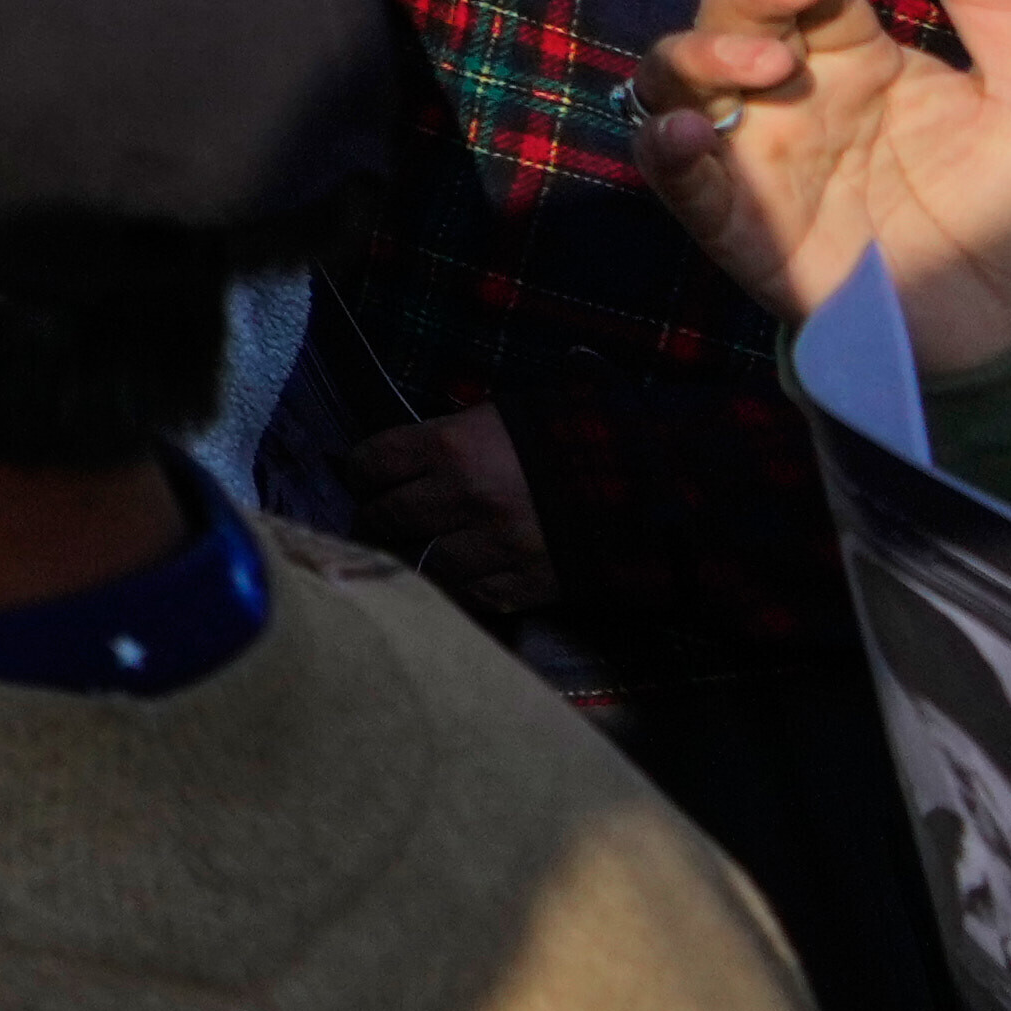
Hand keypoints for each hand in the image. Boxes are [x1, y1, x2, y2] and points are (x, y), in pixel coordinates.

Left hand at [333, 404, 552, 626]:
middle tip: (382, 517)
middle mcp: (464, 496)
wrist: (646, 482)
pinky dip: (460, 584)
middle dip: (379, 516)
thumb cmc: (565, 438)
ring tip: (418, 546)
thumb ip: (448, 437)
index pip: (372, 462)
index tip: (368, 478)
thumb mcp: (501, 418)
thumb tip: (397, 456)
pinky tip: (462, 570)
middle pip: (386, 516)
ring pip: (421, 561)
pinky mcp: (523, 583)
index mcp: (453, 445)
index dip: (364, 472)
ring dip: (416, 554)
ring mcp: (493, 545)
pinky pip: (468, 593)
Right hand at [638, 0, 1010, 378]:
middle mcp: (795, 96)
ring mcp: (761, 160)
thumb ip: (1010, 8)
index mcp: (861, 57)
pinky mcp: (741, 230)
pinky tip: (695, 131)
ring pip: (680, 80)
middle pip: (728, 12)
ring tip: (762, 60)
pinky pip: (678, 181)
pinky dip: (666, 148)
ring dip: (700, 54)